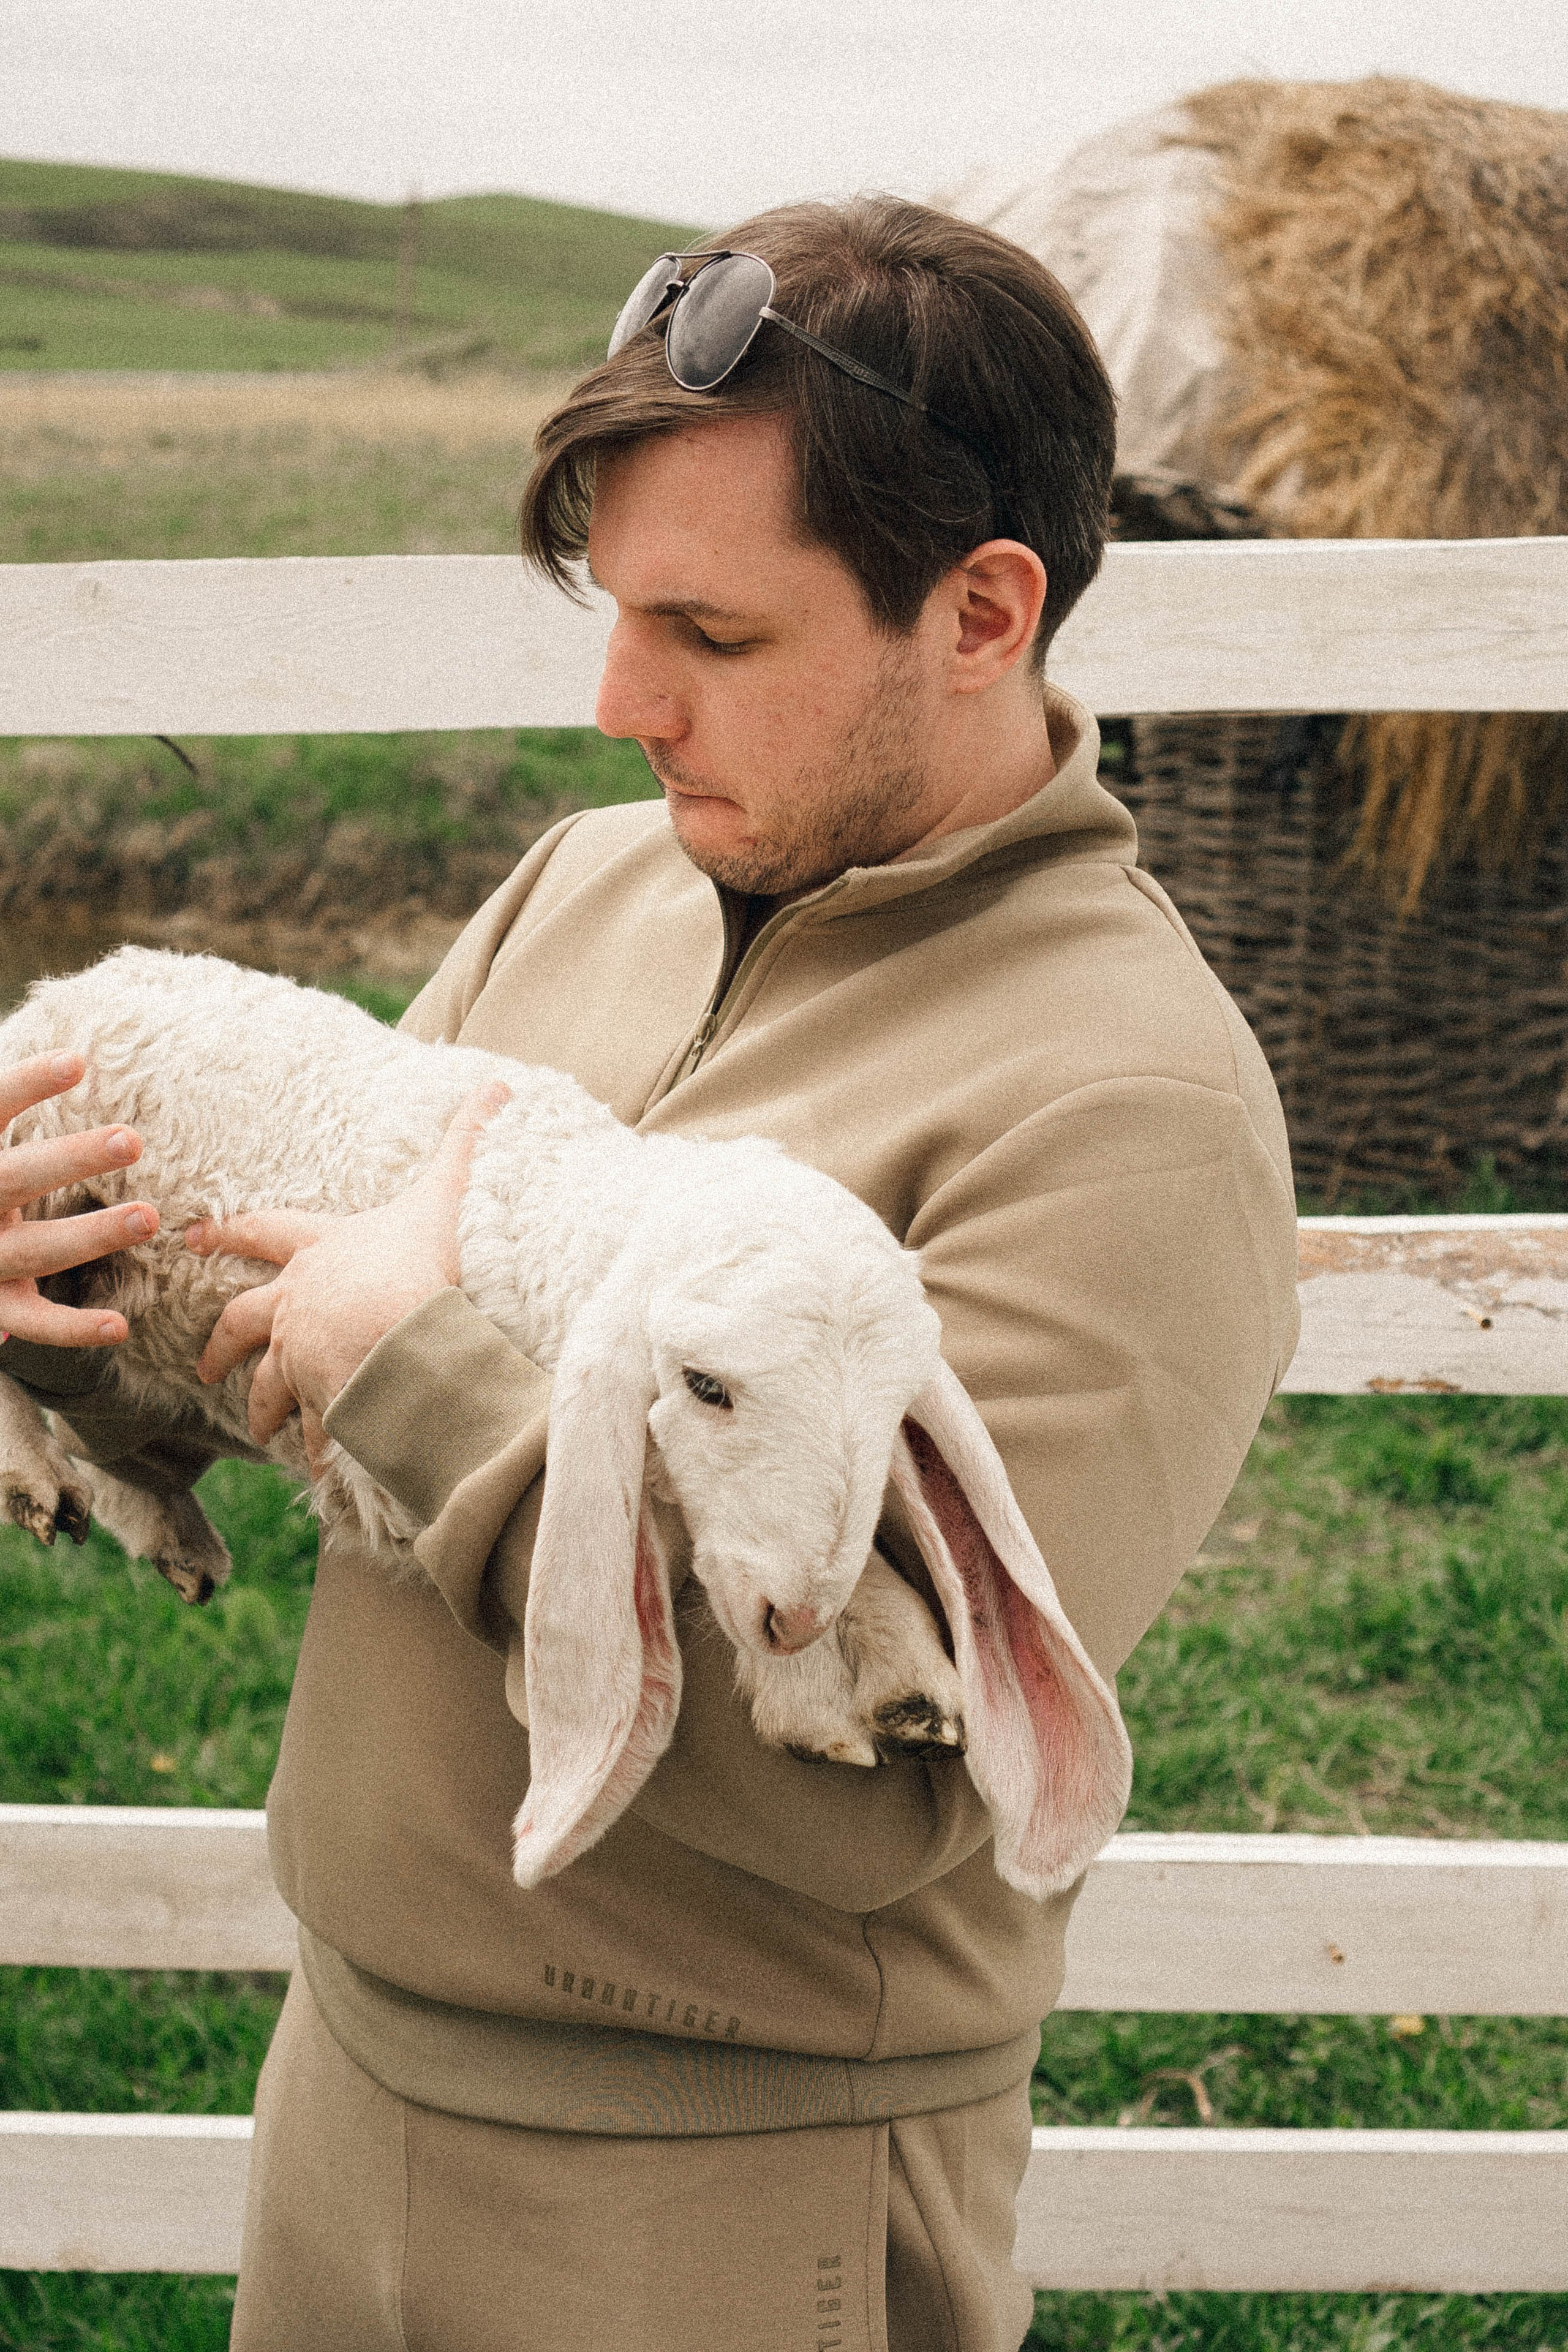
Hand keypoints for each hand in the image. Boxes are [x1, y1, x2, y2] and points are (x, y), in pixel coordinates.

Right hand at [0, 1051, 158, 1346]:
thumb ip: (4, 1109)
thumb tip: (68, 1055)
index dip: (26, 1085)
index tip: (76, 1060)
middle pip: (14, 1180)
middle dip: (70, 1160)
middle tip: (133, 1139)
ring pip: (34, 1250)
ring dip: (91, 1236)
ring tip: (149, 1217)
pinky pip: (33, 1321)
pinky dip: (73, 1328)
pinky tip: (118, 1326)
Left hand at [189, 1079, 509, 1459]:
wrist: (410, 1325)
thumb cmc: (423, 1256)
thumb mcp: (445, 1189)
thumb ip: (469, 1139)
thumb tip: (501, 1087)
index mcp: (320, 1250)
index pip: (262, 1233)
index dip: (228, 1231)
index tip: (192, 1237)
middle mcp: (298, 1302)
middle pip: (242, 1320)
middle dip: (222, 1343)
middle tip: (205, 1365)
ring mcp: (302, 1353)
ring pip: (265, 1384)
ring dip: (261, 1407)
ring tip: (261, 1430)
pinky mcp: (320, 1396)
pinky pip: (313, 1427)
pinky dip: (316, 1445)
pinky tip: (320, 1466)